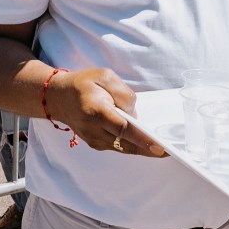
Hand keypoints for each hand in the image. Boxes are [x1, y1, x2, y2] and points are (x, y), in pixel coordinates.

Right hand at [44, 68, 164, 157]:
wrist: (58, 98)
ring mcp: (93, 140)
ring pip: (123, 148)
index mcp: (96, 111)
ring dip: (142, 149)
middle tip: (170, 151)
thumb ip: (123, 93)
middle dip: (148, 149)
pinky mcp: (96, 143)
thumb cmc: (83, 84)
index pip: (123, 129)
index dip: (142, 139)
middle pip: (126, 144)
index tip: (159, 148)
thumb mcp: (104, 76)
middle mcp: (94, 130)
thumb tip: (135, 114)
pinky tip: (147, 144)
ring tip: (163, 149)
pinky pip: (118, 146)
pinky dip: (133, 146)